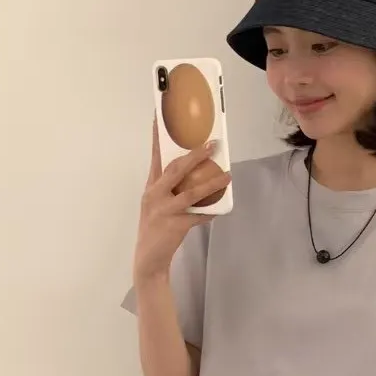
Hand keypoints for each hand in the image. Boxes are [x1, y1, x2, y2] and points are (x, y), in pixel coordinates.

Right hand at [133, 116, 230, 283]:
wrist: (148, 259)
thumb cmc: (156, 228)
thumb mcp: (158, 204)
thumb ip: (172, 189)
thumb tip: (197, 174)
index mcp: (150, 186)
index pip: (155, 156)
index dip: (158, 136)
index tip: (160, 116)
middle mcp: (155, 195)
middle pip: (176, 169)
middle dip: (195, 155)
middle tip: (212, 144)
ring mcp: (164, 210)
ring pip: (191, 192)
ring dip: (212, 183)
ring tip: (227, 176)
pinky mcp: (175, 225)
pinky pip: (199, 216)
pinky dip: (211, 212)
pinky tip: (221, 208)